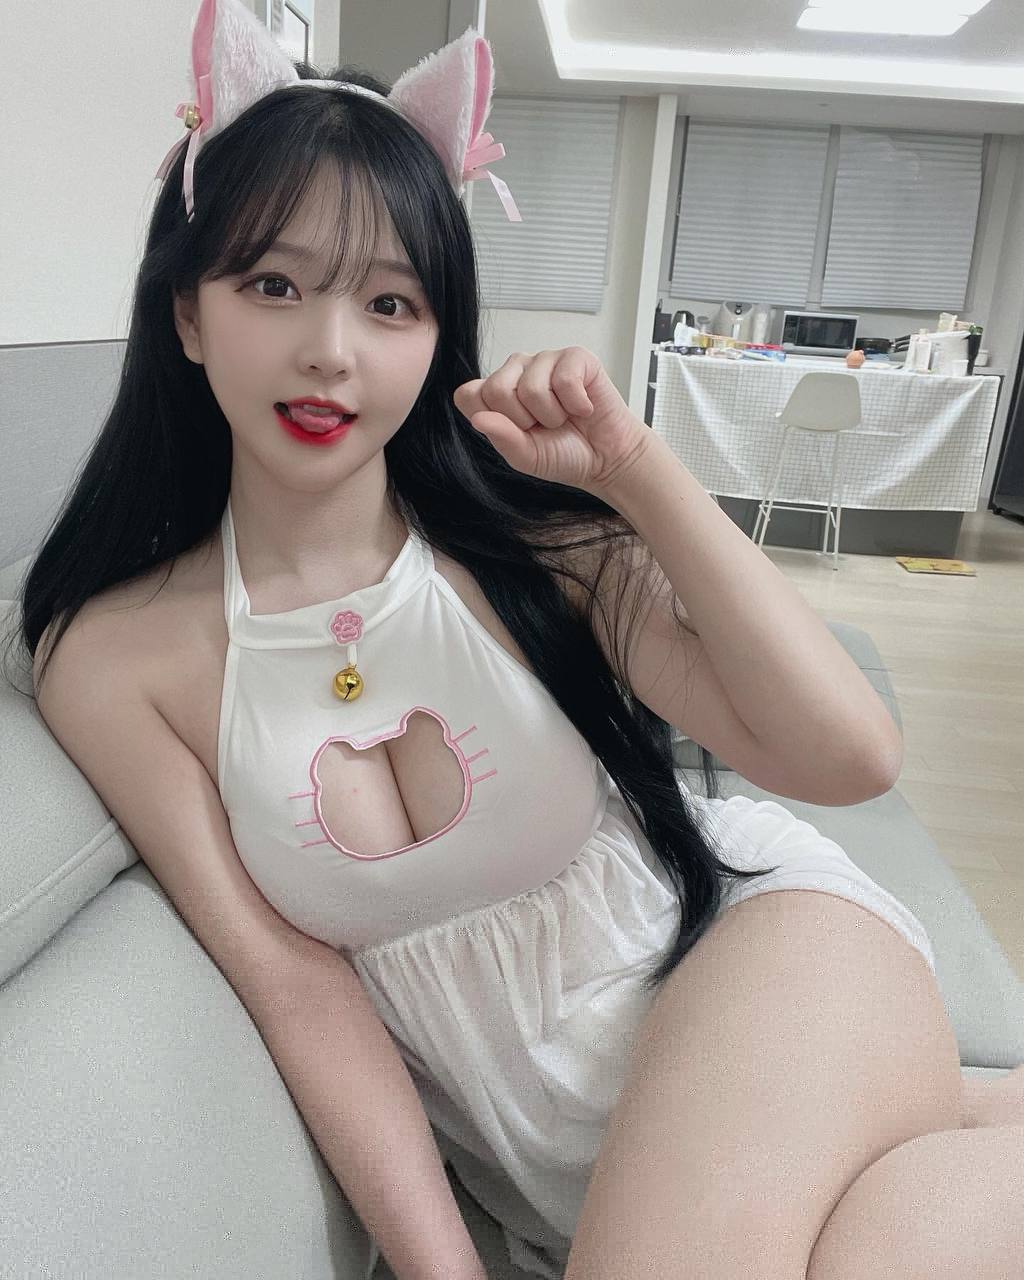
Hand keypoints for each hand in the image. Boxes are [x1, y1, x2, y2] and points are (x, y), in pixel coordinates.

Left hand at [453, 346, 651, 495]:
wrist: (606, 458)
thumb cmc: (565, 453)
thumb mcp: (526, 456)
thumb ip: (502, 438)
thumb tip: (478, 419)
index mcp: (497, 394)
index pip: (468, 395)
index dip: (493, 419)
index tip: (518, 432)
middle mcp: (516, 371)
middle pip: (496, 390)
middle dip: (525, 420)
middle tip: (545, 425)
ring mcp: (544, 360)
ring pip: (531, 387)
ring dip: (553, 415)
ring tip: (564, 417)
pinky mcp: (574, 357)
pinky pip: (564, 379)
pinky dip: (576, 404)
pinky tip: (583, 407)